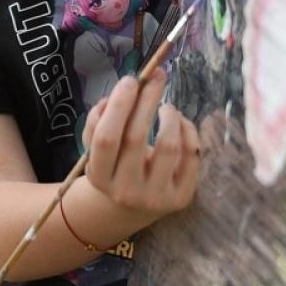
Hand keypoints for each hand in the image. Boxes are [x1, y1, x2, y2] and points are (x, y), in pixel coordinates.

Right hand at [82, 70, 199, 218]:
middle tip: (154, 76)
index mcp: (99, 177)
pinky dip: (188, 131)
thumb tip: (114, 96)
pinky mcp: (181, 198)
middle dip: (146, 100)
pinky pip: (191, 156)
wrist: (128, 209)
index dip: (118, 106)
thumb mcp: (94, 149)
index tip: (130, 80)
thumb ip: (97, 122)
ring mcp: (155, 197)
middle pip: (136, 138)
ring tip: (167, 106)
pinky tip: (180, 122)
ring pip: (168, 146)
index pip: (106, 138)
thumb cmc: (111, 167)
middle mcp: (125, 191)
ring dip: (169, 116)